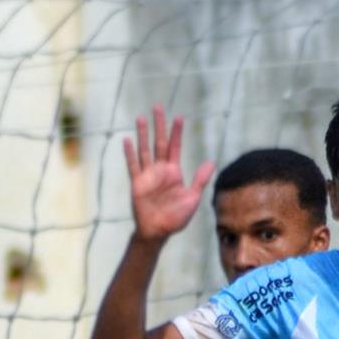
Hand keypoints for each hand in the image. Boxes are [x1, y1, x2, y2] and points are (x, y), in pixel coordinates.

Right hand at [125, 106, 214, 243]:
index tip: (178, 117)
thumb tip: (211, 162)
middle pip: (159, 142)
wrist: (158, 232)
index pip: (175, 147)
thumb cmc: (176, 218)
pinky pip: (133, 165)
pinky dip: (130, 153)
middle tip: (157, 107)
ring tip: (140, 118)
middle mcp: (160, 170)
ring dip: (142, 134)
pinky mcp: (137, 183)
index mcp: (173, 172)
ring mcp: (148, 176)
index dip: (177, 132)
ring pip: (145, 149)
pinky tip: (127, 140)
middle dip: (159, 125)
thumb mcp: (192, 198)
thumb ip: (200, 180)